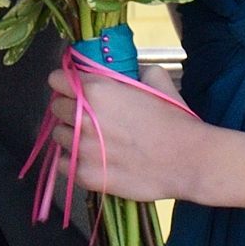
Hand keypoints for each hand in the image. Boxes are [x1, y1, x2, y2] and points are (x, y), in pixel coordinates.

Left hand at [47, 68, 196, 202]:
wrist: (188, 160)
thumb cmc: (174, 119)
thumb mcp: (158, 81)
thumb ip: (136, 71)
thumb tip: (131, 71)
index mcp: (96, 90)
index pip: (57, 79)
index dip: (66, 83)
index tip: (76, 90)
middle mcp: (82, 117)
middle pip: (56, 107)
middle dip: (70, 109)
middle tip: (90, 117)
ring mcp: (81, 148)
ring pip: (59, 136)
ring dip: (72, 136)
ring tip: (94, 141)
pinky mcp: (84, 174)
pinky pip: (62, 164)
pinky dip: (73, 161)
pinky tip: (93, 160)